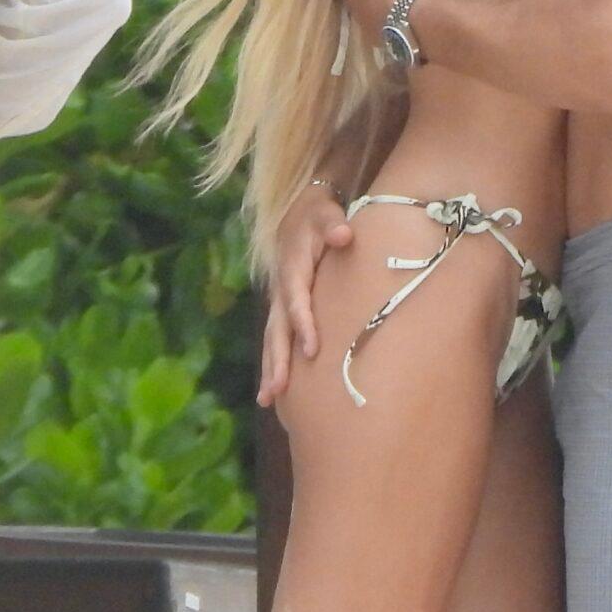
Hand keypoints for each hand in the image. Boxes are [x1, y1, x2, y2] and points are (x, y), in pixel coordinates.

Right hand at [261, 183, 354, 403]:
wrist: (299, 212)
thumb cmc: (318, 215)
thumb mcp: (326, 213)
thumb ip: (333, 224)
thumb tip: (344, 235)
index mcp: (292, 268)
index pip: (296, 300)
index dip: (303, 323)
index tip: (312, 349)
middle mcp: (281, 289)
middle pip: (277, 328)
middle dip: (276, 359)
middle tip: (277, 389)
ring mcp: (279, 301)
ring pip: (272, 338)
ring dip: (270, 367)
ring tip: (268, 399)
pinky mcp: (283, 308)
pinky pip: (277, 338)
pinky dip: (274, 362)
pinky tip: (275, 392)